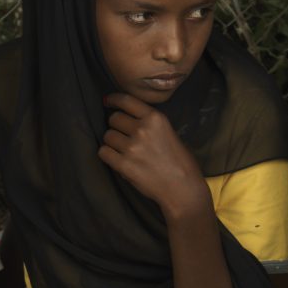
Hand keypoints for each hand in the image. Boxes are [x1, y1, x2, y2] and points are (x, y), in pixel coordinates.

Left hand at [99, 93, 210, 216]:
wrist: (183, 189)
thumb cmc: (181, 162)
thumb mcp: (170, 132)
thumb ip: (150, 124)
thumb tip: (128, 118)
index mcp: (156, 118)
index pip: (127, 100)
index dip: (113, 99)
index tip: (108, 101)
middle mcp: (142, 129)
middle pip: (114, 119)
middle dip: (116, 126)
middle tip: (124, 136)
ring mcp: (132, 147)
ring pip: (108, 136)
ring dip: (112, 142)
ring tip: (123, 151)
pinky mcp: (124, 165)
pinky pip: (103, 152)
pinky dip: (108, 155)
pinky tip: (117, 159)